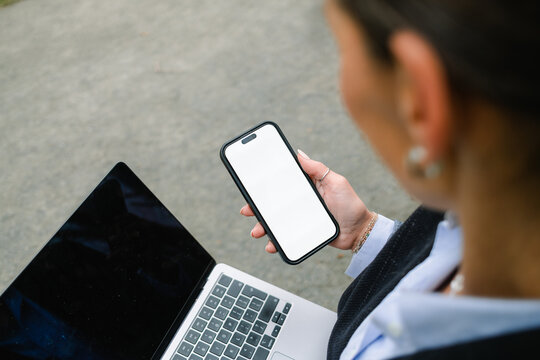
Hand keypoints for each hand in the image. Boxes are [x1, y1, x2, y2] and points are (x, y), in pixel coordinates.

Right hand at [240, 149, 371, 252]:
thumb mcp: (336, 182)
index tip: (251, 185)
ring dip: (263, 226)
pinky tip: (271, 245)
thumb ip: (318, 169)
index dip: (265, 185)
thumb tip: (299, 153)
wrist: (360, 231)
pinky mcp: (302, 233)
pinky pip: (285, 238)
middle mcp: (299, 203)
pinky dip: (276, 242)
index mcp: (305, 188)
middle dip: (256, 207)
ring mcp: (299, 219)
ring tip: (257, 231)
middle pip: (273, 204)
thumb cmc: (350, 204)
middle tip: (247, 210)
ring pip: (275, 222)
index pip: (281, 184)